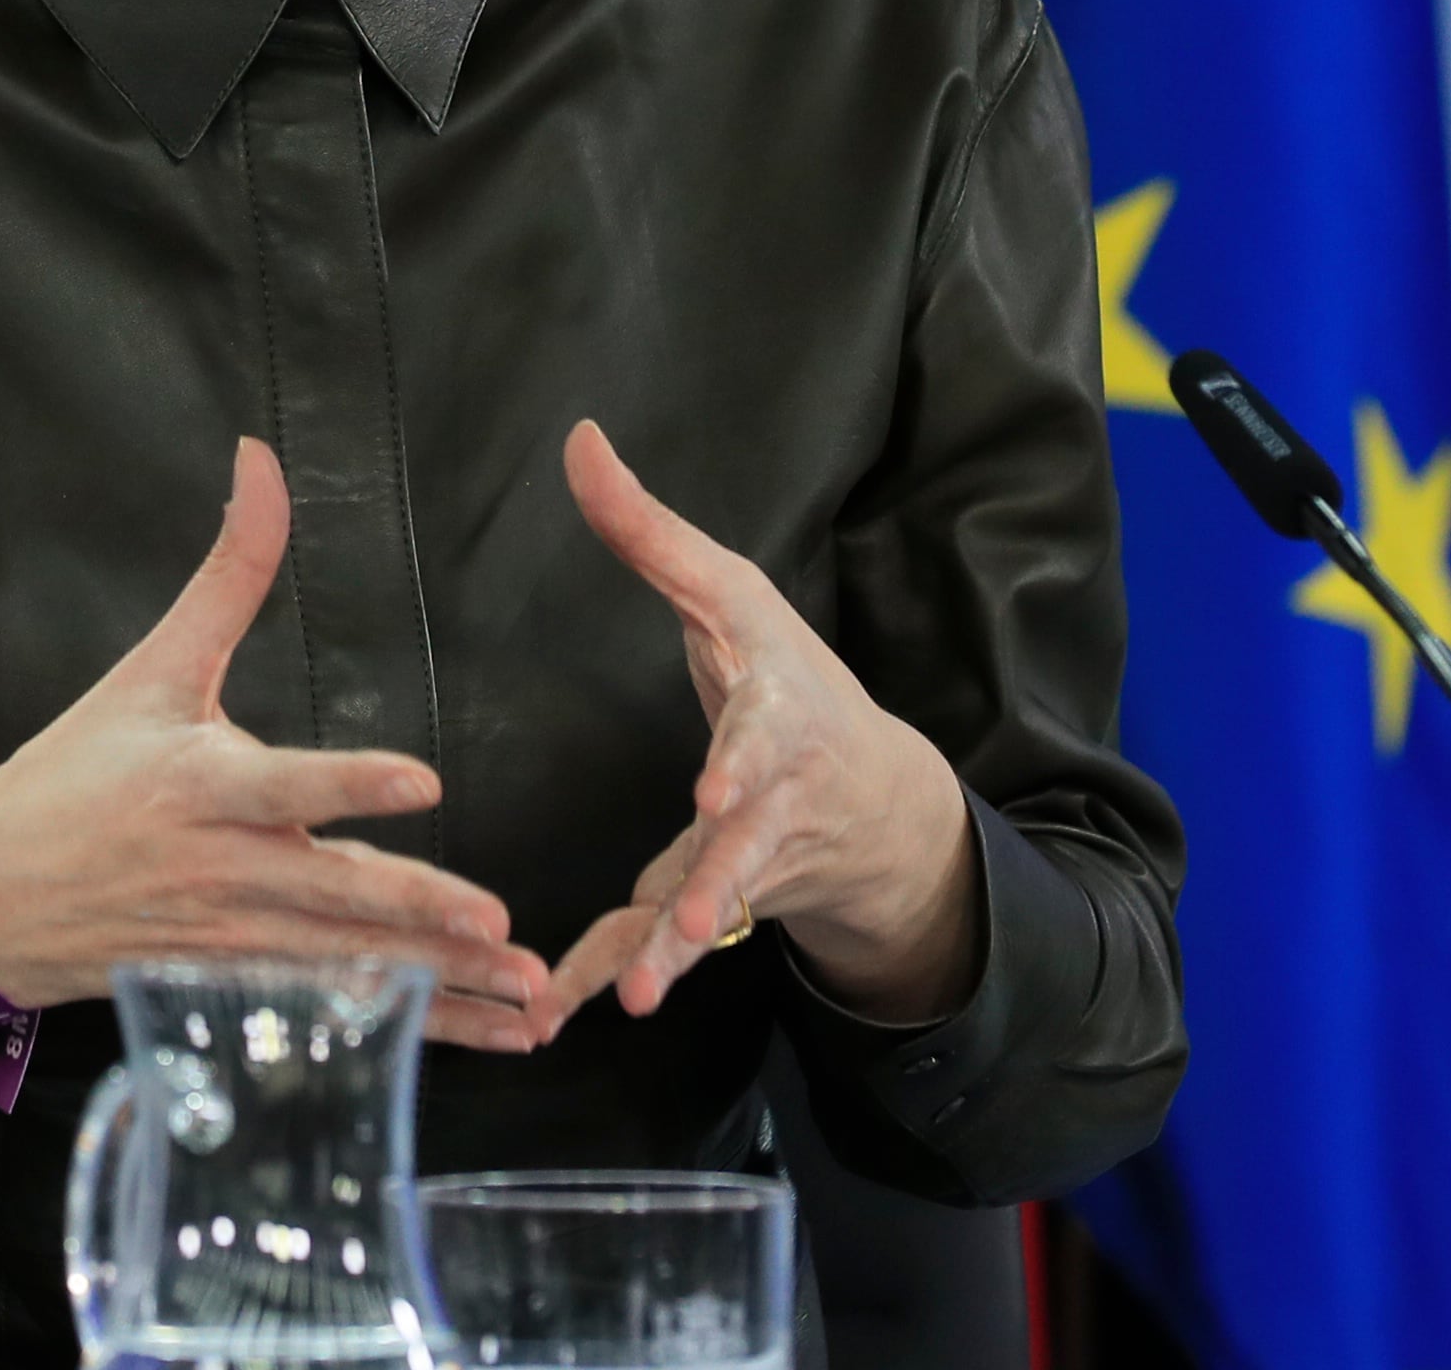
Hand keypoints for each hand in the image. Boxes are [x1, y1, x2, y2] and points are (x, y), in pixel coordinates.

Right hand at [0, 440, 551, 1102]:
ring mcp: (230, 944)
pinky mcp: (237, 991)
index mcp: (200, 785)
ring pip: (349, 968)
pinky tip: (480, 1039)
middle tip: (500, 927)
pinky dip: (408, 1033)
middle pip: (332, 895)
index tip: (423, 781)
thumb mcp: (150, 666)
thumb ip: (228, 570)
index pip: (286, 784)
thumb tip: (261, 457)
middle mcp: (221, 871)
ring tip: (527, 1001)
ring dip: (442, 991)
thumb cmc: (73, 774)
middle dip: (420, 916)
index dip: (351, 785)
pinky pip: (335, 1013)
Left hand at [534, 421, 983, 1033]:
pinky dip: (621, 978)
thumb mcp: (729, 594)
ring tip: (642, 995)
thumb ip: (646, 529)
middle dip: (721, 879)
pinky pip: (668, 948)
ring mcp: (753, 859)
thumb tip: (580, 437)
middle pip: (749, 842)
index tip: (714, 792)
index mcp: (775, 712)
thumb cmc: (788, 677)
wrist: (879, 802)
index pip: (761, 730)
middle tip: (694, 913)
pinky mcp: (722, 904)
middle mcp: (773, 794)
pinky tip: (571, 1014)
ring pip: (718, 911)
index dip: (741, 764)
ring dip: (679, 952)